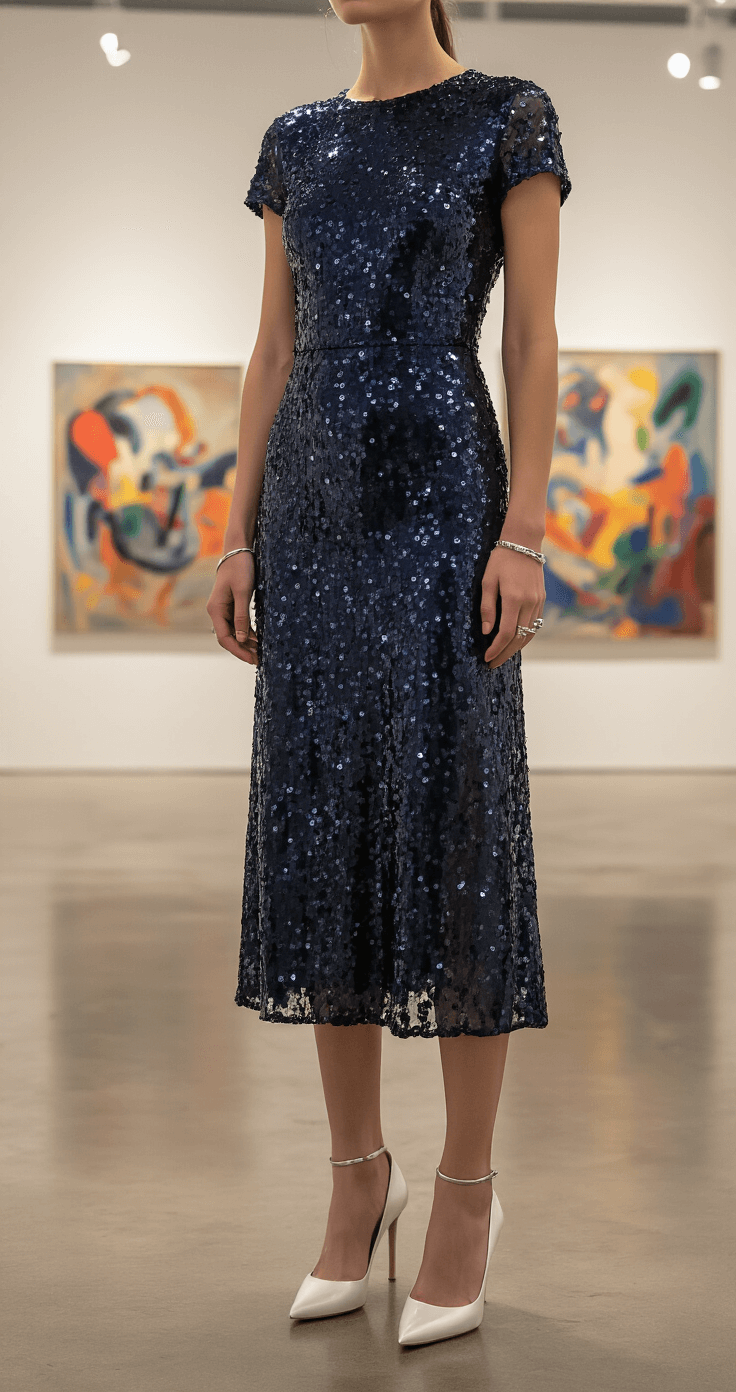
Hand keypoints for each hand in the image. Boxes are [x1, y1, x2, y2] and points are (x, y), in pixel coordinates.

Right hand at [206, 553, 257, 664]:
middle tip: (259, 660)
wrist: (237, 550)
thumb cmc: (240, 568)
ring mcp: (223, 609)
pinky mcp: (231, 606)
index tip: (252, 659)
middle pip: (228, 638)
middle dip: (243, 650)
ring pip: (233, 632)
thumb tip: (243, 639)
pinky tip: (258, 639)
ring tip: (260, 653)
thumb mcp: (243, 592)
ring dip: (246, 643)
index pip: (225, 637)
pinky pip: (237, 624)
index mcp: (215, 609)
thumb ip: (242, 616)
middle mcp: (216, 611)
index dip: (238, 651)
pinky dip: (247, 633)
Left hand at [481, 544, 544, 667]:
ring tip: (502, 656)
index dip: (496, 648)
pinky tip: (515, 642)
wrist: (523, 542)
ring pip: (529, 634)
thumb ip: (487, 607)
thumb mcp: (487, 580)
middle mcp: (529, 602)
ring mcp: (538, 602)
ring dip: (516, 648)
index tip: (486, 657)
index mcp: (514, 598)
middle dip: (505, 654)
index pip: (506, 632)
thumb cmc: (501, 560)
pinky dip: (525, 637)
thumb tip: (486, 631)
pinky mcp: (541, 600)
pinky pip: (535, 625)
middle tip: (492, 664)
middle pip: (519, 638)